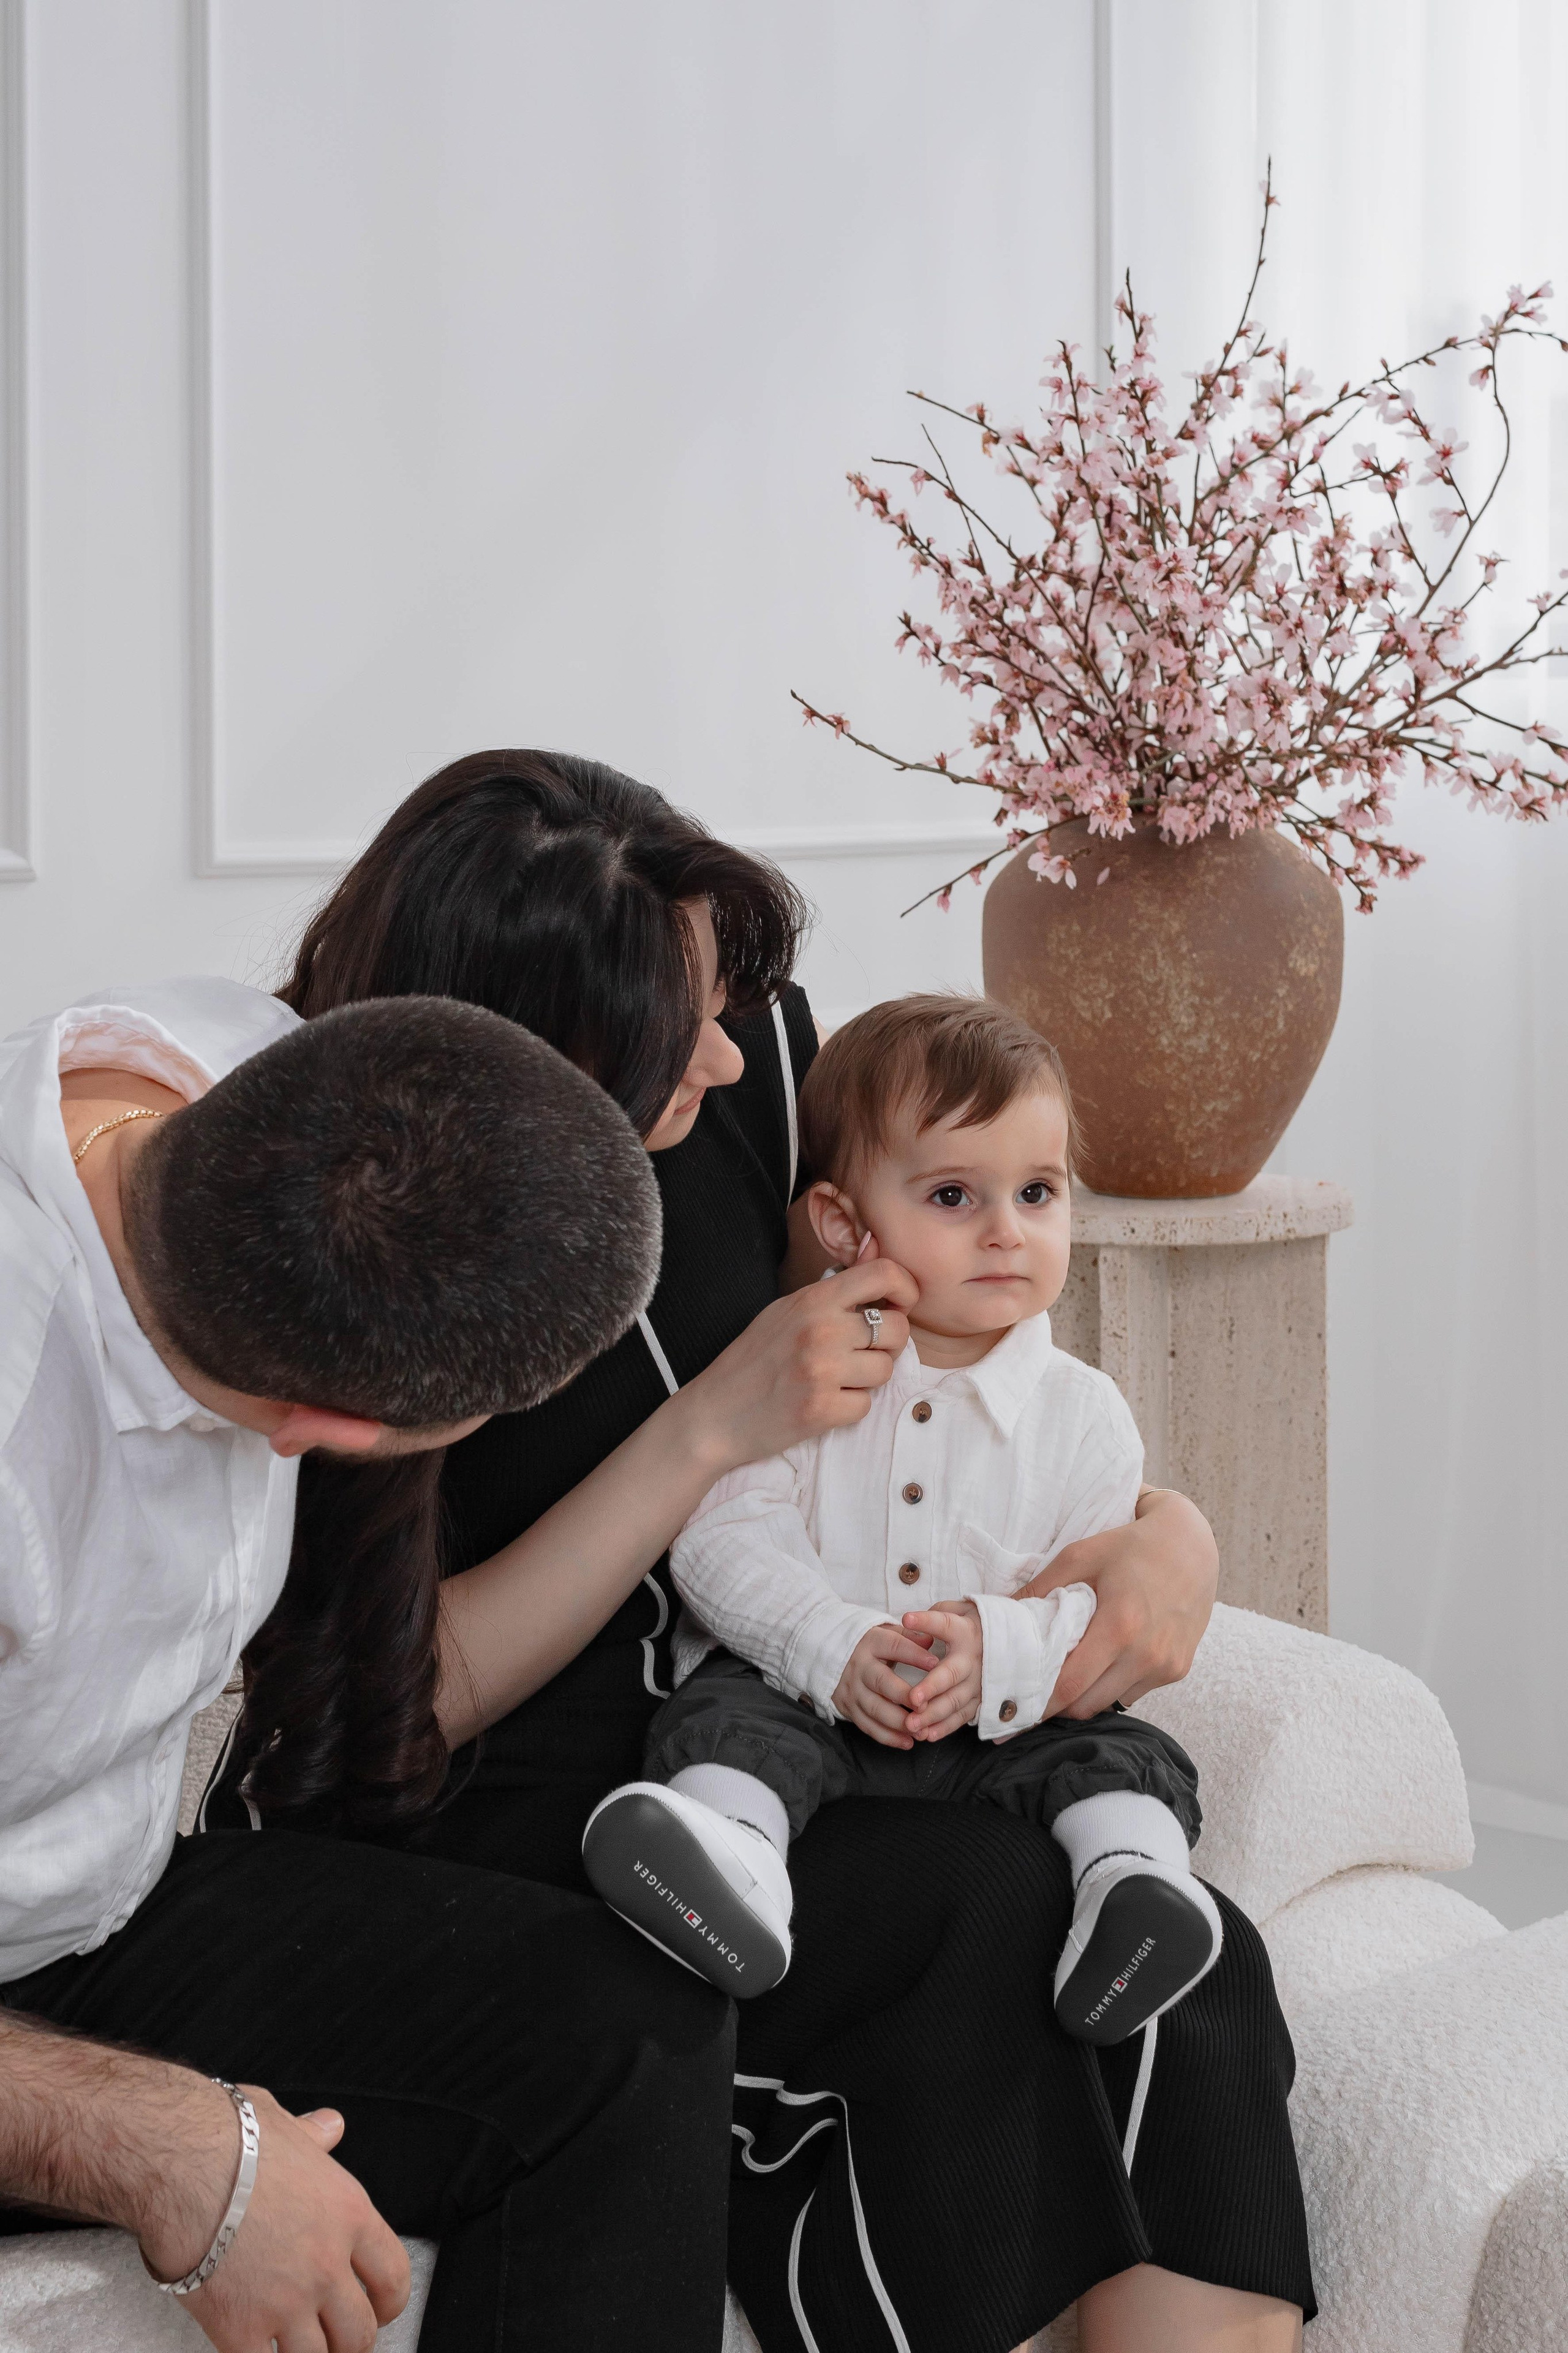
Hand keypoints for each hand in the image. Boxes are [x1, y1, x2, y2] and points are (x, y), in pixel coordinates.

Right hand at [155, 2091, 408, 2352]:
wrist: (177, 2162)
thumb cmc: (224, 2139)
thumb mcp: (282, 2125)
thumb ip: (311, 2136)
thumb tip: (329, 2126)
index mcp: (348, 2212)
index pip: (393, 2275)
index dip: (389, 2301)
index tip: (380, 2309)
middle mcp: (327, 2262)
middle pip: (360, 2331)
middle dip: (350, 2342)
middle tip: (335, 2341)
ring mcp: (286, 2301)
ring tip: (295, 2350)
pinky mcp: (240, 2329)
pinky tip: (251, 2350)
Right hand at [684, 1256, 918, 1471]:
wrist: (714, 1413)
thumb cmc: (752, 1359)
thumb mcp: (786, 1310)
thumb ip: (832, 1292)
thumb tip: (879, 1261)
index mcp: (813, 1299)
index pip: (884, 1273)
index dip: (905, 1287)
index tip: (899, 1304)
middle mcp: (822, 1330)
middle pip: (897, 1329)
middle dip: (888, 1344)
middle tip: (863, 1353)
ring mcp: (823, 1371)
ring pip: (885, 1370)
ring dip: (868, 1379)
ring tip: (837, 1380)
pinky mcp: (822, 1410)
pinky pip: (866, 1405)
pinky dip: (850, 1407)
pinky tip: (824, 1403)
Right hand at [831, 1622, 937, 1747]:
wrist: (831, 1656)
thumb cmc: (873, 1646)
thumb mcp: (888, 1633)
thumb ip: (909, 1637)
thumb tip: (930, 1640)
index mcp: (872, 1643)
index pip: (894, 1646)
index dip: (914, 1655)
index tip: (936, 1664)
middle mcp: (860, 1666)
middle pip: (881, 1682)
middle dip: (904, 1695)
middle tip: (924, 1706)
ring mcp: (853, 1689)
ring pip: (875, 1708)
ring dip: (899, 1722)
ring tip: (920, 1730)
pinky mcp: (848, 1708)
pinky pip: (867, 1726)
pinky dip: (887, 1737)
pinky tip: (907, 1742)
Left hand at [901, 1603, 982, 1741]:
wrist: (1012, 1641)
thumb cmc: (974, 1624)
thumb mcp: (960, 1610)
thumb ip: (937, 1614)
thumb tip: (912, 1622)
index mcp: (966, 1631)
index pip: (946, 1624)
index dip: (928, 1621)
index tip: (907, 1619)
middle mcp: (973, 1658)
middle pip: (952, 1674)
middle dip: (932, 1688)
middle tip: (912, 1699)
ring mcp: (979, 1681)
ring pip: (956, 1700)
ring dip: (934, 1714)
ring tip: (911, 1724)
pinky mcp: (981, 1699)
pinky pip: (963, 1716)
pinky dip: (945, 1727)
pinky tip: (927, 1735)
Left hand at [1020, 1487, 1217, 1718]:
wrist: (1191, 1545)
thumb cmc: (1130, 1546)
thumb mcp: (1079, 1556)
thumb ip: (1039, 1590)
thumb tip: (999, 1616)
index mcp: (1120, 1626)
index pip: (1069, 1686)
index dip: (1035, 1703)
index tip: (1010, 1712)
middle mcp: (1147, 1654)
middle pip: (1087, 1705)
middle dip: (1054, 1706)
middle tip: (1029, 1697)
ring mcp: (1166, 1666)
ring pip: (1110, 1703)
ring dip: (1084, 1697)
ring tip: (1064, 1677)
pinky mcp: (1179, 1669)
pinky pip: (1133, 1692)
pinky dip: (1111, 1686)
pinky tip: (1102, 1663)